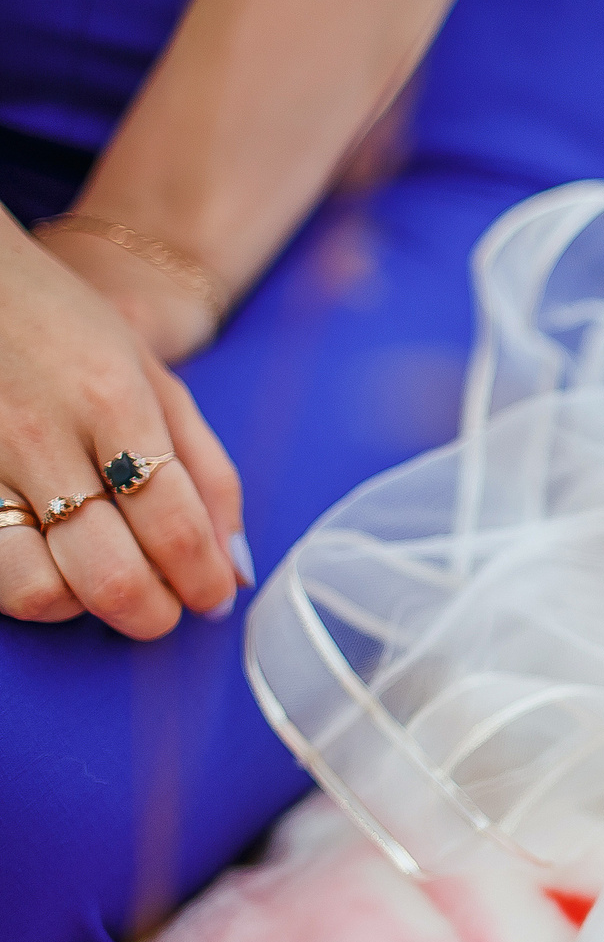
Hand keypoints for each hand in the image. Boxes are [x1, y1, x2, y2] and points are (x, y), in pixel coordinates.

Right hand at [0, 221, 246, 636]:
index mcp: (114, 401)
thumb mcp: (156, 379)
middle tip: (164, 610)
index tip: (212, 598)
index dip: (201, 581)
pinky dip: (29, 587)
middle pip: (110, 574)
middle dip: (152, 613)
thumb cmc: (69, 328)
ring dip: (84, 607)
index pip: (173, 524)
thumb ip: (206, 473)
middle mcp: (43, 436)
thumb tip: (236, 569)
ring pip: (38, 589)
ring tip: (104, 584)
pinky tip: (53, 563)